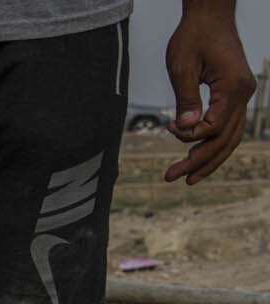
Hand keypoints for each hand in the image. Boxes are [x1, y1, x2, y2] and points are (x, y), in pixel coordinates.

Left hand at [163, 9, 257, 184]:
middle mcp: (244, 92)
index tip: (167, 128)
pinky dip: (215, 144)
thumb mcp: (181, 66)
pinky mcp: (236, 94)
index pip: (214, 126)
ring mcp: (243, 94)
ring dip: (209, 159)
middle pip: (226, 139)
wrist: (210, 15)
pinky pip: (229, 126)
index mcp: (233, 86)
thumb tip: (184, 129)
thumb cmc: (193, 36)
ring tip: (186, 178)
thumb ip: (185, 99)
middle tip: (171, 177)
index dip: (190, 136)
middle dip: (199, 161)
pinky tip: (197, 157)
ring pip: (231, 137)